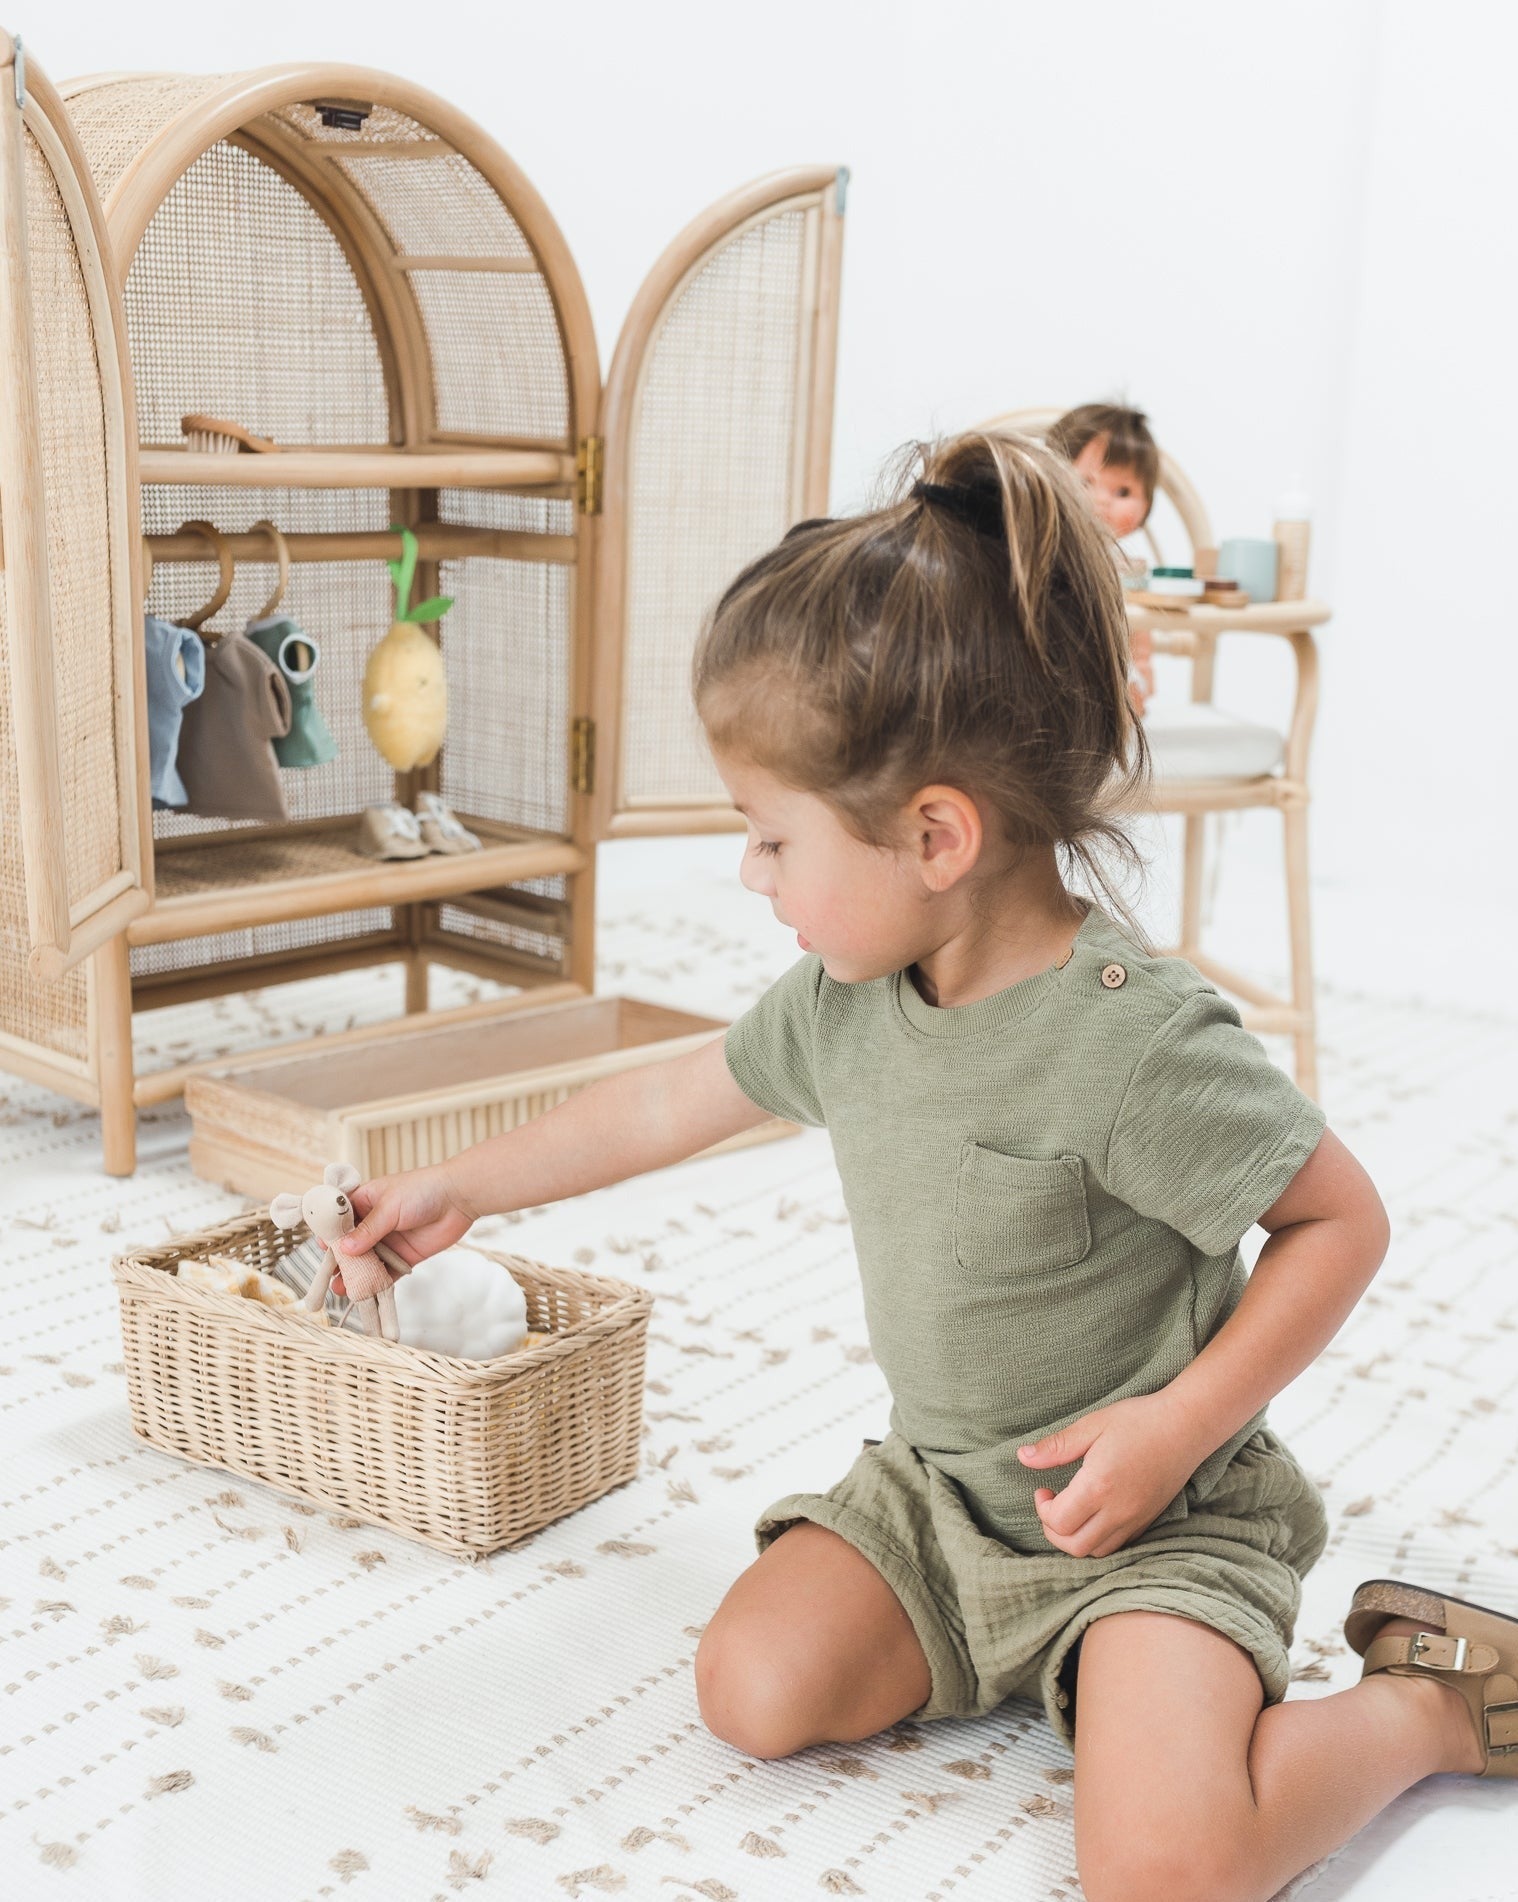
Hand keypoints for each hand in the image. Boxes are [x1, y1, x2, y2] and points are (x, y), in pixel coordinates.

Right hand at [329, 1164, 473, 1296]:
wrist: (459, 1197)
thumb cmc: (422, 1190)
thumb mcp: (389, 1207)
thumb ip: (367, 1231)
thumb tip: (344, 1249)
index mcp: (366, 1202)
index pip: (340, 1220)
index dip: (330, 1234)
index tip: (322, 1249)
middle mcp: (374, 1223)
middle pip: (351, 1245)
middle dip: (340, 1260)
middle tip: (330, 1276)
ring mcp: (389, 1241)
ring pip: (367, 1262)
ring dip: (356, 1275)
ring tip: (342, 1289)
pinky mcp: (405, 1256)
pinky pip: (387, 1273)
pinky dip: (377, 1283)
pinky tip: (366, 1293)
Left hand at [1017, 1393, 1202, 1557]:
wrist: (1186, 1426)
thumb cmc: (1138, 1420)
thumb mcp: (1092, 1425)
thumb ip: (1056, 1446)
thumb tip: (1022, 1457)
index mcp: (1099, 1486)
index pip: (1059, 1521)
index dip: (1042, 1509)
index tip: (1043, 1489)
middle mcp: (1118, 1511)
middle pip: (1074, 1547)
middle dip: (1053, 1531)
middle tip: (1051, 1504)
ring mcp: (1136, 1519)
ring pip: (1096, 1552)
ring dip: (1075, 1538)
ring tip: (1071, 1510)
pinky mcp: (1148, 1520)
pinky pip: (1117, 1545)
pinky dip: (1098, 1539)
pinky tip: (1094, 1513)